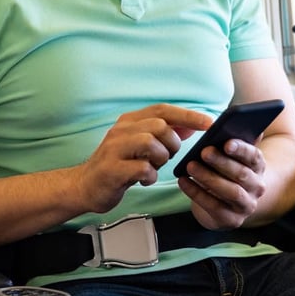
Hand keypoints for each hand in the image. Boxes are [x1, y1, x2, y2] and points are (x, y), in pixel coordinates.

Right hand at [76, 104, 211, 213]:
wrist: (85, 186)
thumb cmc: (117, 165)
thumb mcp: (140, 145)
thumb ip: (164, 134)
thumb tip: (192, 124)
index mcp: (129, 121)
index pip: (162, 110)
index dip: (187, 115)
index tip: (209, 123)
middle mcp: (120, 131)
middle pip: (159, 126)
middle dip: (172, 143)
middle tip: (166, 157)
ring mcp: (113, 149)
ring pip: (150, 143)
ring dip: (161, 159)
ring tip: (153, 168)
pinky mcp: (111, 170)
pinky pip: (142, 168)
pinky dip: (150, 176)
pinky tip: (144, 180)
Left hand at [177, 138, 265, 229]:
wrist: (225, 205)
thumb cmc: (225, 173)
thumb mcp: (230, 157)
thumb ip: (232, 140)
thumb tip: (233, 118)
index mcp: (258, 167)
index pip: (254, 156)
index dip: (242, 149)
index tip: (227, 142)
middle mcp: (257, 187)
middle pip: (241, 174)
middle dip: (222, 162)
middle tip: (203, 151)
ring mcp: (246, 205)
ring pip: (230, 191)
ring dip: (209, 178)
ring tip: (190, 166)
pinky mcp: (231, 220)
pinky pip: (214, 206)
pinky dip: (196, 193)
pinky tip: (182, 181)